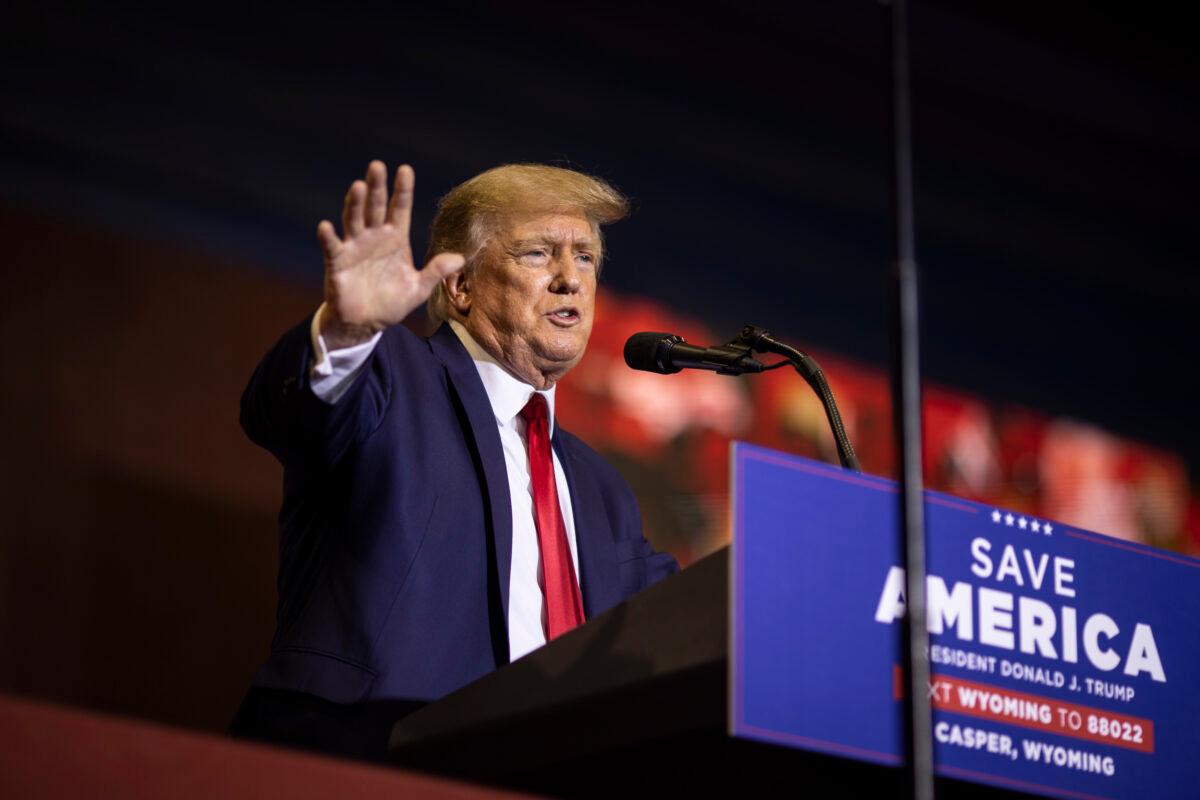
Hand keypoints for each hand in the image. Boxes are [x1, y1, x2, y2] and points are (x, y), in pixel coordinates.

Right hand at [317, 161, 464, 348]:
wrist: (366, 323)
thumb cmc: (391, 303)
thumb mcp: (418, 288)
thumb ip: (435, 272)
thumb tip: (460, 258)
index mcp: (395, 239)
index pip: (399, 209)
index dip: (402, 190)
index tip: (405, 170)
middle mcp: (374, 237)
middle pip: (375, 207)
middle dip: (376, 187)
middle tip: (377, 165)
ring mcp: (354, 247)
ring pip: (354, 220)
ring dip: (355, 204)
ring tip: (358, 186)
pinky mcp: (337, 262)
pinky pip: (332, 247)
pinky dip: (328, 237)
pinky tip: (326, 226)